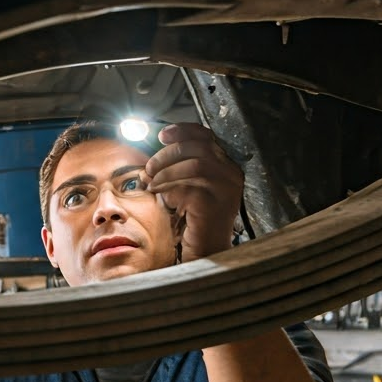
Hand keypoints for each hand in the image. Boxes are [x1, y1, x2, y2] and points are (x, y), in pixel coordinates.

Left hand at [140, 122, 243, 260]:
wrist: (205, 249)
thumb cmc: (193, 217)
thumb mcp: (186, 186)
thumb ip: (176, 168)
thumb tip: (151, 159)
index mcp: (226, 165)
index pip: (206, 137)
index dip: (183, 131)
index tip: (162, 135)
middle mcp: (232, 174)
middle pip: (199, 148)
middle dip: (168, 154)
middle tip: (150, 167)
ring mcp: (227, 189)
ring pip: (194, 166)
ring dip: (167, 172)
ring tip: (152, 184)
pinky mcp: (217, 205)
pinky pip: (190, 188)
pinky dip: (171, 191)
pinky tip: (165, 200)